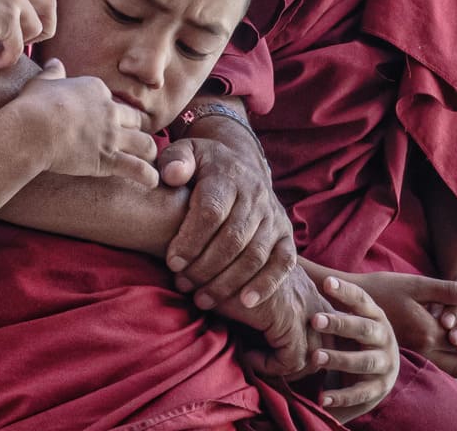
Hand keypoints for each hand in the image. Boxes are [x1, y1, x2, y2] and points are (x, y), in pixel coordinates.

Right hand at [0, 0, 55, 67]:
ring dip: (23, 44)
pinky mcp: (7, 20)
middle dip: (47, 23)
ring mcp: (12, 0)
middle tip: (28, 38)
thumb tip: (1, 21)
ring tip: (5, 51)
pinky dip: (8, 59)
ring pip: (37, 28)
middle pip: (50, 2)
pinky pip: (19, 47)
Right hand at [19, 59, 158, 186]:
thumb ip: (53, 72)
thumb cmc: (35, 105)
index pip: (112, 100)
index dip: (112, 111)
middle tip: (135, 137)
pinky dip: (147, 175)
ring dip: (149, 150)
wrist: (34, 128)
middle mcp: (109, 111)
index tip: (109, 119)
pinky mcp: (108, 159)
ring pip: (144, 143)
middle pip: (135, 120)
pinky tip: (152, 180)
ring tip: (149, 157)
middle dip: (137, 128)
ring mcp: (111, 136)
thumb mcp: (43, 82)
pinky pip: (137, 168)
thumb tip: (54, 63)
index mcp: (96, 90)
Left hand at [158, 131, 295, 308]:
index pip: (211, 211)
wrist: (240, 162)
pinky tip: (245, 303)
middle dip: (205, 267)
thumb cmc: (203, 165)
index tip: (172, 262)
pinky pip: (283, 262)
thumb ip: (174, 161)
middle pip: (233, 239)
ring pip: (255, 255)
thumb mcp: (185, 153)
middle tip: (182, 284)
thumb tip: (171, 176)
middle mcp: (255, 196)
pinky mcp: (286, 234)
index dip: (191, 240)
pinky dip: (267, 284)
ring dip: (228, 282)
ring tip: (202, 299)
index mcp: (228, 176)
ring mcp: (273, 216)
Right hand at [234, 264, 332, 377]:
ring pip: (313, 354)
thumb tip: (264, 332)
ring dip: (288, 366)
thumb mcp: (253, 283)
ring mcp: (302, 307)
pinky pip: (291, 360)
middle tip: (276, 365)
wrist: (216, 257)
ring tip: (264, 364)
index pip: (325, 323)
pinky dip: (270, 366)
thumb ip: (266, 301)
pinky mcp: (288, 321)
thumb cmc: (227, 270)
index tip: (272, 349)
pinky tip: (248, 356)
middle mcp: (310, 294)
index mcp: (305, 285)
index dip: (305, 344)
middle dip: (305, 360)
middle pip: (326, 340)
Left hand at [310, 275, 398, 422]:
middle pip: (363, 328)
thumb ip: (330, 297)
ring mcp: (385, 363)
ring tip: (316, 358)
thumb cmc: (355, 334)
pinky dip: (342, 396)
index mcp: (375, 314)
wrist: (382, 368)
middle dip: (340, 324)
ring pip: (363, 361)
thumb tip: (298, 264)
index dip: (345, 291)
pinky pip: (361, 393)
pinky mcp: (379, 388)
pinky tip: (322, 398)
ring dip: (339, 359)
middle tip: (315, 320)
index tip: (325, 283)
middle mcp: (384, 336)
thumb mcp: (349, 314)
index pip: (361, 299)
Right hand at [358, 270, 456, 379]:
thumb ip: (449, 291)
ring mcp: (413, 352)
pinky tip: (452, 358)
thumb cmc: (383, 289)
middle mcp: (422, 347)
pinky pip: (433, 366)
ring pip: (446, 369)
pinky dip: (448, 366)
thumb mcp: (417, 285)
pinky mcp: (406, 352)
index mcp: (428, 331)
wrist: (349, 303)